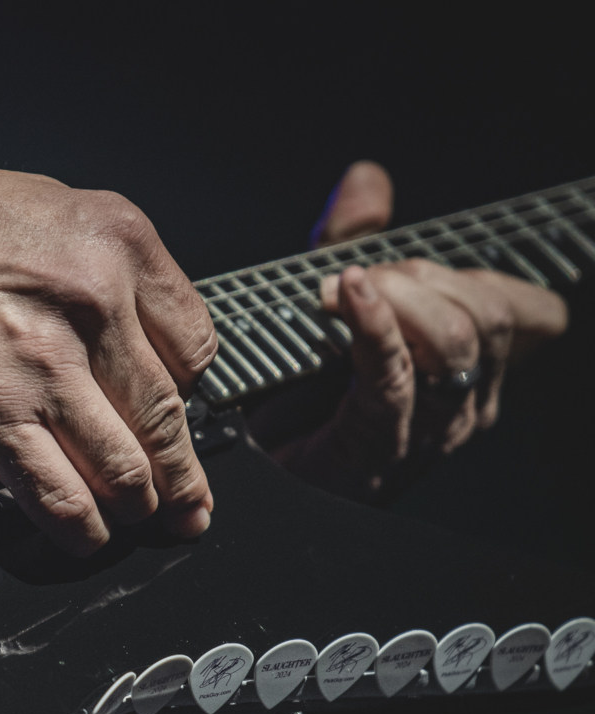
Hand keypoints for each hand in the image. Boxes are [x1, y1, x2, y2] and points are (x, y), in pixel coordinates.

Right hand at [0, 152, 216, 555]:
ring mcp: (43, 364)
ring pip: (123, 467)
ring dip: (137, 508)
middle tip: (186, 506)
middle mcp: (94, 303)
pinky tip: (88, 536)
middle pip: (167, 418)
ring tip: (135, 520)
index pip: (194, 349)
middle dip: (181, 477)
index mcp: (120, 246)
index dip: (189, 396)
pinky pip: (57, 493)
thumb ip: (112, 275)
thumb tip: (139, 351)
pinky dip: (82, 529)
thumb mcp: (58, 210)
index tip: (175, 417)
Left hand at [266, 162, 566, 501]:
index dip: (473, 274)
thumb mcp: (330, 305)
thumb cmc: (296, 396)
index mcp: (471, 369)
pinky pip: (394, 378)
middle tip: (358, 277)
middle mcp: (464, 403)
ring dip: (396, 299)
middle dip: (422, 278)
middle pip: (486, 316)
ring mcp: (426, 431)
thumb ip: (354, 240)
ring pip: (454, 343)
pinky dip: (373, 328)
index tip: (405, 268)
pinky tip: (347, 298)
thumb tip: (368, 179)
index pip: (526, 310)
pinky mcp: (376, 447)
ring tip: (341, 292)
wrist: (249, 470)